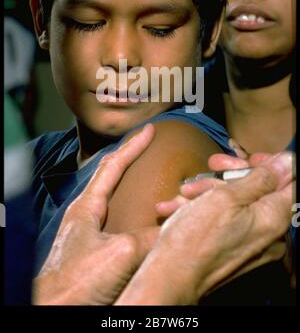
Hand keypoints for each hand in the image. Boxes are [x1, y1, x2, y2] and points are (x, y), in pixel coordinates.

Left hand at [33, 124, 158, 304]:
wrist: (55, 312)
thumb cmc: (75, 284)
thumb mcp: (120, 253)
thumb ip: (148, 237)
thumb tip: (171, 231)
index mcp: (86, 207)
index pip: (113, 165)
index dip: (133, 146)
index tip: (149, 130)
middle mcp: (85, 216)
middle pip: (111, 178)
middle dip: (130, 160)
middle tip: (148, 148)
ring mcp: (88, 234)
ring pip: (116, 202)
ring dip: (133, 187)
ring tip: (151, 180)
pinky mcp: (94, 252)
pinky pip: (119, 224)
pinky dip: (135, 214)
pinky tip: (145, 221)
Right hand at [157, 150, 295, 290]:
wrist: (169, 277)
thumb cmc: (194, 239)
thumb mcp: (225, 197)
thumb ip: (260, 177)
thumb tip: (289, 161)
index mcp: (274, 218)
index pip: (291, 180)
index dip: (272, 164)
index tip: (248, 159)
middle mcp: (269, 232)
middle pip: (261, 188)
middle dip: (231, 175)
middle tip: (211, 167)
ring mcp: (251, 242)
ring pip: (237, 201)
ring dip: (209, 191)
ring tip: (185, 193)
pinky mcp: (233, 248)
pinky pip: (225, 219)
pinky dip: (203, 208)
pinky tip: (180, 206)